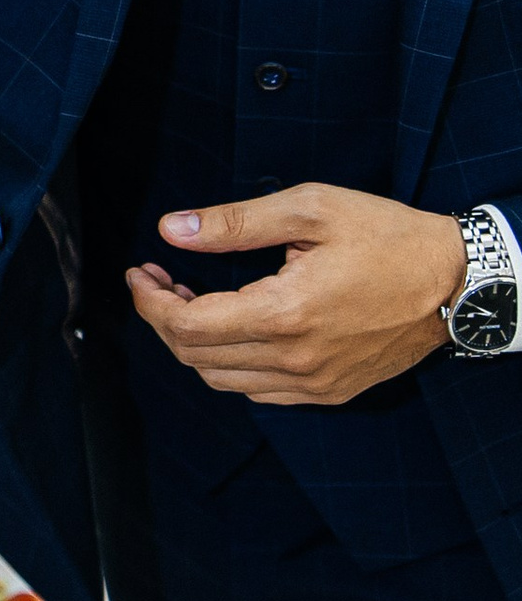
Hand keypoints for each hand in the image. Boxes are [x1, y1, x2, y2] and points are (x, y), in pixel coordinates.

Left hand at [125, 183, 468, 405]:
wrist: (459, 282)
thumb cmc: (388, 237)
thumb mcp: (310, 209)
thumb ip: (234, 222)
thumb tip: (171, 230)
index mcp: (286, 314)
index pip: (186, 325)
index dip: (150, 300)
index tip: (141, 272)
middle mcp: (296, 360)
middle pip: (194, 356)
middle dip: (162, 317)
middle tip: (160, 279)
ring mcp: (315, 383)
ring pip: (221, 379)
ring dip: (192, 342)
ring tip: (191, 298)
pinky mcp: (331, 391)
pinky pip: (257, 391)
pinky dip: (229, 364)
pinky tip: (231, 326)